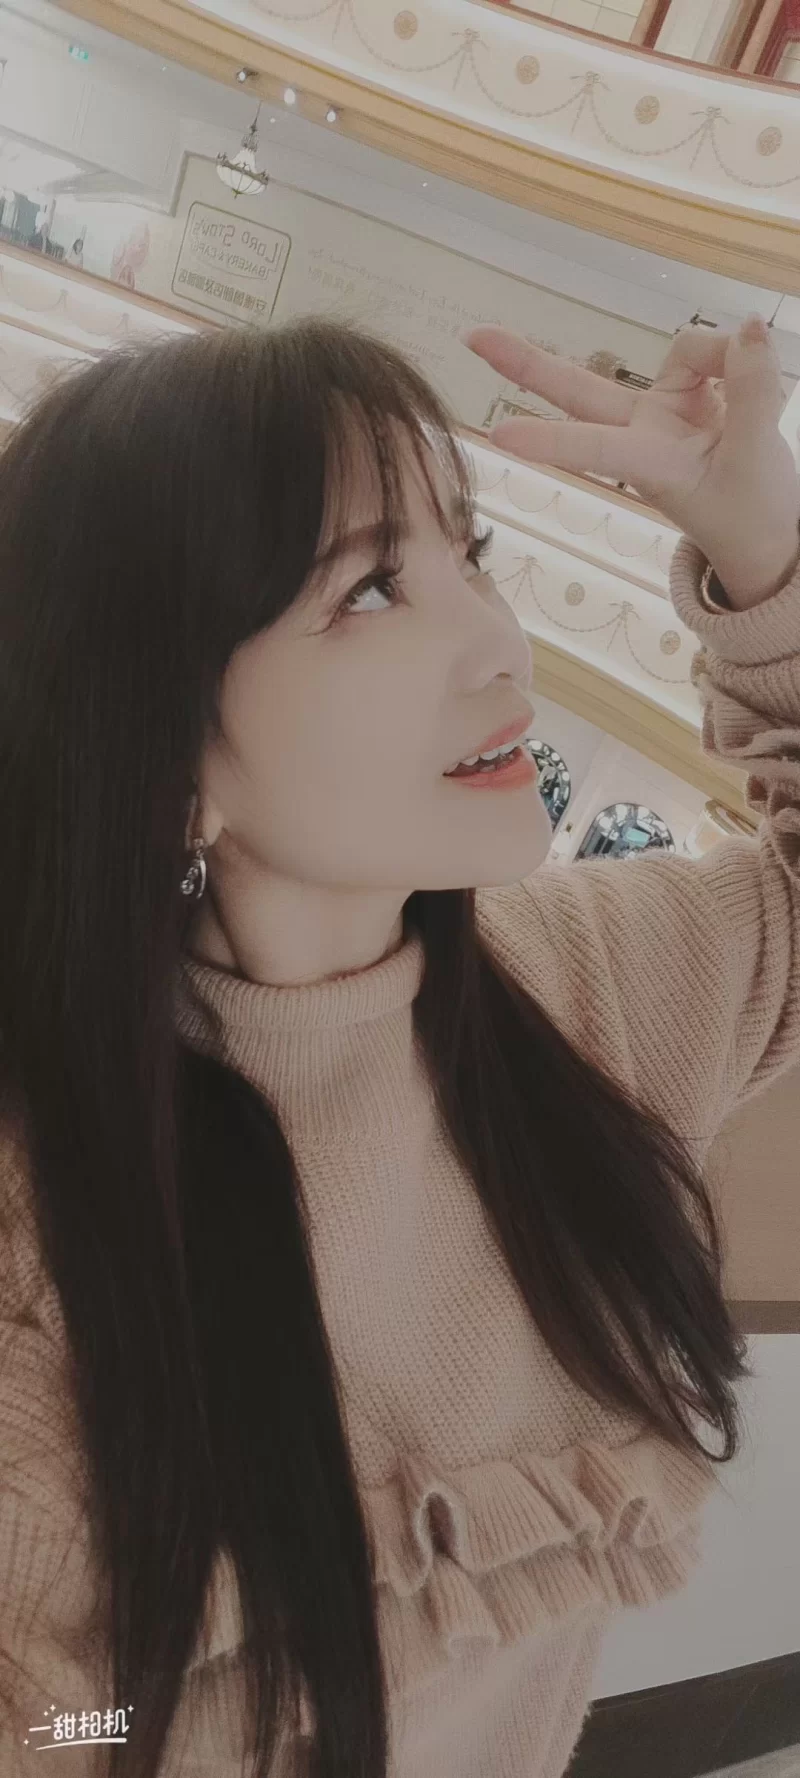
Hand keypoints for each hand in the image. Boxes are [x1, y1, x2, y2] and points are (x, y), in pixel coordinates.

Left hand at [459, 315, 799, 607]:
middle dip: (528, 362)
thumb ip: (753, 393)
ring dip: (726, 358)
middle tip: (473, 337)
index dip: (550, 440)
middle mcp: (647, 433)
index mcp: (651, 464)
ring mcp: (665, 410)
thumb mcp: (757, 459)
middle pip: (578, 389)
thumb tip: (749, 330)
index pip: (594, 446)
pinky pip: (715, 354)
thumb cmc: (750, 515)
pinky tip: (758, 381)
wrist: (770, 531)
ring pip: (685, 351)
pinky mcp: (690, 393)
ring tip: (761, 397)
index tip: (499, 437)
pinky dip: (743, 362)